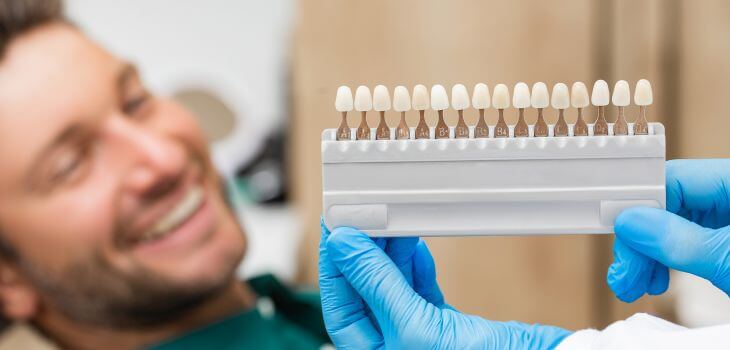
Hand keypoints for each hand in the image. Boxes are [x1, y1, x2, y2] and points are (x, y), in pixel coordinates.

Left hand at [319, 221, 570, 348]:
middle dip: (364, 253)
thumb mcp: (416, 326)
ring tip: (390, 221)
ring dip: (391, 253)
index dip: (336, 267)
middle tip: (363, 216)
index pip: (341, 306)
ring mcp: (419, 336)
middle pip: (366, 293)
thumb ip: (379, 285)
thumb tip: (345, 246)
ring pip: (393, 287)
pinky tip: (415, 244)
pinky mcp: (444, 326)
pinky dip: (417, 265)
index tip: (336, 229)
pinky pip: (419, 289)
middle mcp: (394, 345)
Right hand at [608, 159, 729, 301]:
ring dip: (647, 258)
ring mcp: (728, 220)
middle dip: (640, 242)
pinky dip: (667, 263)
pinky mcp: (726, 242)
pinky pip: (688, 243)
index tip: (614, 230)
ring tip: (632, 286)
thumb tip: (630, 222)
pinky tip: (654, 280)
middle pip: (668, 206)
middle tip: (623, 273)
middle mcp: (728, 194)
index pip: (673, 180)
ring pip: (673, 227)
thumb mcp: (728, 259)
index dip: (638, 204)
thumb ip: (679, 240)